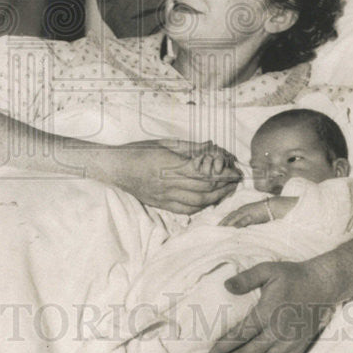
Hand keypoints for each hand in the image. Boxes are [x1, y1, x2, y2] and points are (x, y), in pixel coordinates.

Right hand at [98, 140, 241, 213]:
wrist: (116, 168)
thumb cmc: (139, 151)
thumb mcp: (164, 142)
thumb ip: (189, 147)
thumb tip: (210, 146)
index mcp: (171, 165)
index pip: (205, 172)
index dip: (223, 171)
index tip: (234, 168)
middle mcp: (170, 183)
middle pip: (205, 188)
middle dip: (225, 185)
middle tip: (237, 180)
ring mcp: (166, 196)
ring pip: (199, 201)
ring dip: (217, 197)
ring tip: (228, 191)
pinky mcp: (162, 204)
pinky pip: (186, 210)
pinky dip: (202, 206)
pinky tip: (209, 201)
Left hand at [203, 260, 336, 352]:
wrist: (322, 286)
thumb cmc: (292, 276)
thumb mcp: (268, 269)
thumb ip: (246, 278)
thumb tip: (226, 285)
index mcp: (268, 313)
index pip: (239, 336)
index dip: (221, 349)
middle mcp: (279, 333)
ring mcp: (290, 344)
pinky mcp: (298, 348)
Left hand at [219, 195, 297, 226]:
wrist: (273, 206)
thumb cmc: (264, 212)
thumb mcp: (254, 215)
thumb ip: (247, 219)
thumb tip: (241, 227)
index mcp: (243, 209)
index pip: (231, 215)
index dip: (224, 220)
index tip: (218, 225)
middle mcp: (243, 210)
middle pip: (230, 216)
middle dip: (223, 222)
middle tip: (217, 228)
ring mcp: (247, 212)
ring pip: (235, 218)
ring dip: (228, 223)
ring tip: (222, 229)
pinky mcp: (252, 215)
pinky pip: (243, 221)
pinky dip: (238, 224)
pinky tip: (234, 229)